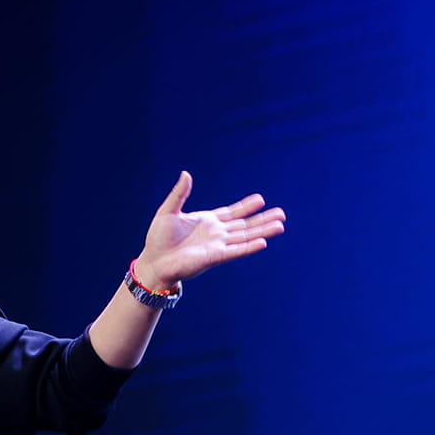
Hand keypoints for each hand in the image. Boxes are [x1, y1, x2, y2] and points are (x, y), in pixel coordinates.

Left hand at [135, 171, 285, 289]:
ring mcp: (217, 245)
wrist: (154, 260)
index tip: (261, 199)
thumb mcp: (168, 210)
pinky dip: (249, 247)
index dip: (246, 206)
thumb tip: (186, 174)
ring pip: (245, 237)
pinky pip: (236, 251)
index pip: (232, 212)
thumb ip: (180, 194)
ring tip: (280, 226)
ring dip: (262, 232)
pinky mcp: (215, 257)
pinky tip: (263, 242)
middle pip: (245, 225)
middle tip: (281, 214)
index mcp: (208, 221)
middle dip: (262, 219)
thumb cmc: (159, 238)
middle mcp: (217, 233)